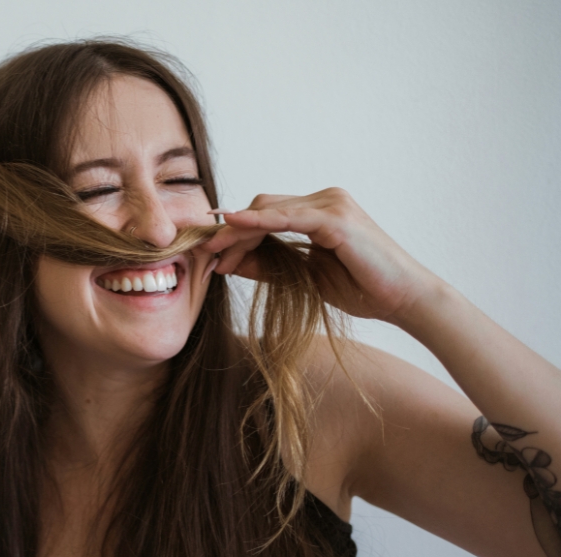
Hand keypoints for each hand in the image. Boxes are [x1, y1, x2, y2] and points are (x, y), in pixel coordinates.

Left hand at [200, 188, 442, 324]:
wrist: (404, 299)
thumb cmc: (362, 288)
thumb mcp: (303, 277)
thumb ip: (269, 264)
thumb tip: (231, 262)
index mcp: (317, 211)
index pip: (265, 212)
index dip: (236, 230)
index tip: (212, 253)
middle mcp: (324, 200)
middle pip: (262, 205)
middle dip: (231, 230)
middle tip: (208, 254)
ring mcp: (332, 205)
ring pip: (269, 209)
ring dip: (239, 230)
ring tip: (216, 250)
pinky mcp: (337, 219)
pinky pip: (289, 217)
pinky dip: (260, 222)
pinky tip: (237, 226)